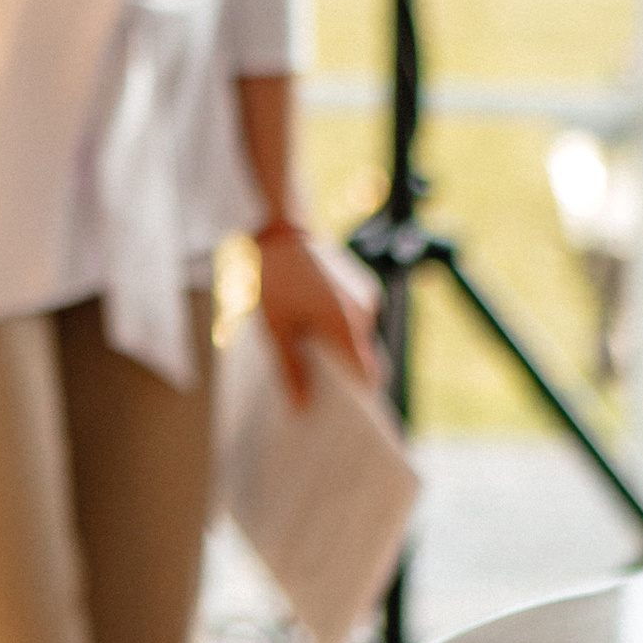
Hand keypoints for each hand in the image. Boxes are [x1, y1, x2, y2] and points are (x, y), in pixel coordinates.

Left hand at [257, 220, 379, 406]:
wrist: (282, 230)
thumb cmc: (274, 279)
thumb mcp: (275, 329)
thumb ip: (290, 369)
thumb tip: (301, 406)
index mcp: (346, 327)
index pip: (368, 376)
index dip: (359, 397)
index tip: (343, 413)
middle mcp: (364, 313)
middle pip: (365, 358)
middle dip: (347, 376)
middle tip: (321, 390)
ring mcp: (366, 297)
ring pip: (360, 337)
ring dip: (342, 349)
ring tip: (312, 357)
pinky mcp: (362, 285)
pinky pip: (357, 317)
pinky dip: (341, 328)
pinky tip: (315, 329)